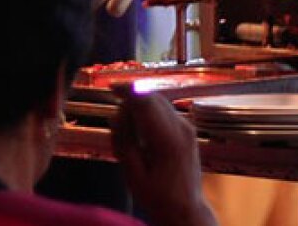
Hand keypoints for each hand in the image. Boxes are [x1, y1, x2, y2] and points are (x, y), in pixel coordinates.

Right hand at [111, 92, 217, 225]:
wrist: (186, 209)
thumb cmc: (156, 195)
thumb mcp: (132, 173)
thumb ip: (124, 141)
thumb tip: (116, 113)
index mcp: (167, 140)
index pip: (146, 102)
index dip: (127, 89)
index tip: (110, 88)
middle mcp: (181, 128)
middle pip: (152, 96)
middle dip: (131, 96)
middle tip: (116, 115)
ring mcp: (187, 127)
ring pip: (159, 100)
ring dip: (140, 104)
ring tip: (128, 128)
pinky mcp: (187, 129)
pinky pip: (164, 109)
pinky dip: (149, 110)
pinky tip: (140, 130)